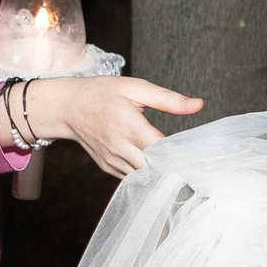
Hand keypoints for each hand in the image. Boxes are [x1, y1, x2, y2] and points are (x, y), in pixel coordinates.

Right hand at [22, 75, 204, 178]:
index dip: (179, 155)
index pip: (161, 150)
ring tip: (178, 168)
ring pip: (144, 178)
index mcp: (129, 125)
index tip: (196, 155)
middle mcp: (120, 147)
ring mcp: (113, 160)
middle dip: (173, 169)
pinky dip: (145, 175)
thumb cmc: (102, 94)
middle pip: (154, 170)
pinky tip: (157, 168)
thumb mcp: (136, 88)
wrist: (68, 107)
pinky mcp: (108, 167)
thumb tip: (198, 104)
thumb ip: (168, 99)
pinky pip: (132, 178)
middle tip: (192, 166)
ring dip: (160, 174)